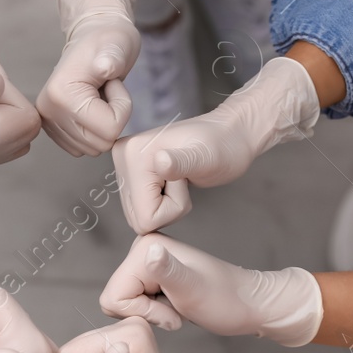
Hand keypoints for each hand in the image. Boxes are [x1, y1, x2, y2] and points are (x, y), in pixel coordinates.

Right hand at [38, 0, 137, 155]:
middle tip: (107, 91)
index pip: (108, 130)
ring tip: (99, 96)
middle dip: (113, 118)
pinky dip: (94, 131)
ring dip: (105, 124)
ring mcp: (49, 122)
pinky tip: (92, 107)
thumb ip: (112, 57)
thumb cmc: (109, 41)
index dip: (121, 108)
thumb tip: (104, 66)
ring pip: (92, 148)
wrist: (94, 37)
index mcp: (61, 94)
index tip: (112, 84)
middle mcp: (48, 112)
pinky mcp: (54, 129)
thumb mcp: (117, 45)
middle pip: (99, 144)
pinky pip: (83, 148)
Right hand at [100, 234, 322, 345]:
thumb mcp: (194, 290)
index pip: (113, 296)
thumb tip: (150, 251)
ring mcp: (148, 261)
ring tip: (179, 309)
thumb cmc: (227, 301)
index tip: (173, 310)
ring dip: (151, 314)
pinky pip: (136, 303)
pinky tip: (177, 307)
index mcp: (145, 248)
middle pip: (116, 298)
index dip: (142, 312)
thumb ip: (167, 271)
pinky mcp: (154, 274)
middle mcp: (143, 249)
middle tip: (177, 311)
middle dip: (145, 313)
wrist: (250, 305)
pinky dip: (156, 312)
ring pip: (124, 303)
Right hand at [111, 57, 319, 232]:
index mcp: (133, 153)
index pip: (144, 216)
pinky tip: (174, 181)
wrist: (229, 135)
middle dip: (167, 209)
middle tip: (184, 182)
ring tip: (181, 180)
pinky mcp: (133, 173)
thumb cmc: (224, 146)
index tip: (185, 181)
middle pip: (138, 218)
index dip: (171, 209)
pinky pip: (143, 208)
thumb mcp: (207, 157)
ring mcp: (125, 165)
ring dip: (166, 206)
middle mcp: (122, 156)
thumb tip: (160, 162)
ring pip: (140, 215)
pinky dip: (163, 201)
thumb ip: (182, 162)